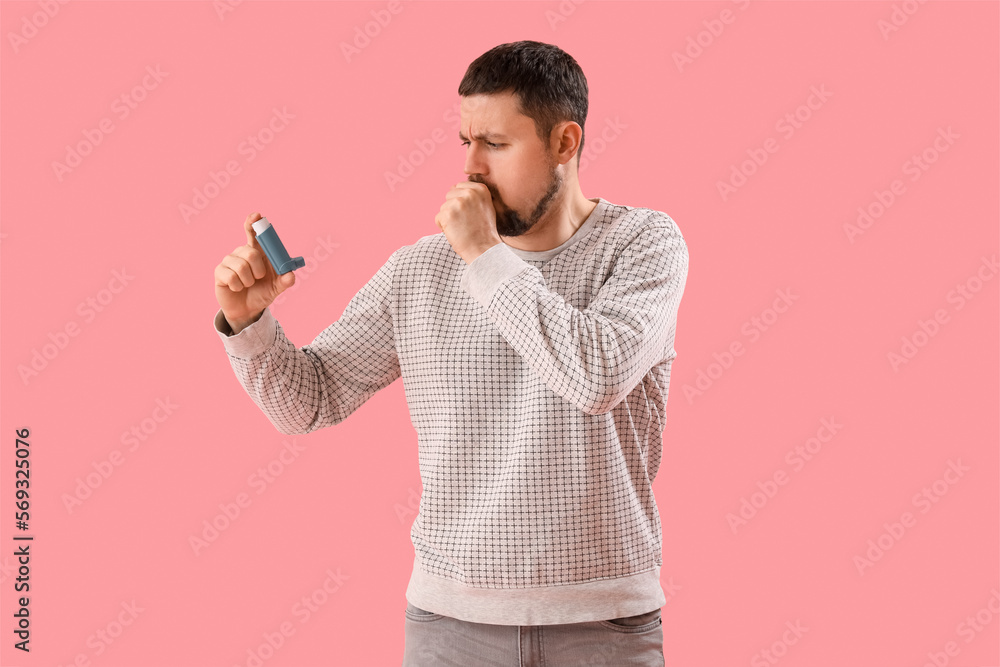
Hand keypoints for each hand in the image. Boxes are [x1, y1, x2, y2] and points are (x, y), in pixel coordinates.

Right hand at [214, 212, 295, 332]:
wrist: (248, 309)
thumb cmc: (262, 292)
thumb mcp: (277, 288)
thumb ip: (285, 281)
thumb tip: (291, 275)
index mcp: (257, 251)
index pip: (253, 232)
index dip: (253, 223)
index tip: (257, 216)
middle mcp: (242, 252)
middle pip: (250, 252)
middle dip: (258, 269)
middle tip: (259, 277)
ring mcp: (229, 261)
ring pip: (241, 266)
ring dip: (248, 281)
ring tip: (247, 284)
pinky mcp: (220, 272)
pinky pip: (231, 277)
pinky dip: (238, 286)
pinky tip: (236, 287)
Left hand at [434, 182, 502, 263]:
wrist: (484, 249)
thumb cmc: (484, 231)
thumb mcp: (486, 206)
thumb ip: (472, 195)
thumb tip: (453, 187)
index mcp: (480, 189)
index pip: (459, 186)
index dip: (461, 202)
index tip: (470, 214)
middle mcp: (470, 193)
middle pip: (449, 195)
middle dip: (453, 208)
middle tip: (466, 222)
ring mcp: (458, 203)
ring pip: (443, 207)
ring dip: (449, 218)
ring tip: (462, 228)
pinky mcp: (448, 214)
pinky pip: (438, 218)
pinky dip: (443, 227)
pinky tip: (456, 233)